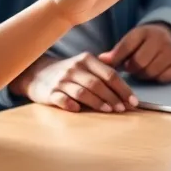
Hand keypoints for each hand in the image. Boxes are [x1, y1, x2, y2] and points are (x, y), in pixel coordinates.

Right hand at [11, 53, 137, 112]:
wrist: (37, 73)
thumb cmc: (69, 73)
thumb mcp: (85, 66)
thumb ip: (104, 72)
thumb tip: (128, 91)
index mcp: (86, 59)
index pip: (109, 74)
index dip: (123, 89)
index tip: (133, 101)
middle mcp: (74, 68)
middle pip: (97, 84)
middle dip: (112, 97)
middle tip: (123, 109)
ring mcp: (61, 80)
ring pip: (82, 92)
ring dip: (97, 102)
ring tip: (108, 110)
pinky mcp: (50, 93)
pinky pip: (62, 100)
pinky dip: (71, 105)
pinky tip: (79, 110)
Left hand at [99, 23, 170, 82]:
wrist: (170, 37)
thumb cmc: (145, 42)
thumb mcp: (131, 40)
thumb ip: (117, 51)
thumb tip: (101, 60)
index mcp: (145, 31)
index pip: (126, 46)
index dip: (116, 58)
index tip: (108, 65)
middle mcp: (161, 39)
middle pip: (138, 63)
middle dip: (131, 68)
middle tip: (130, 67)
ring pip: (150, 73)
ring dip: (142, 74)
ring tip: (142, 68)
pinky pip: (162, 78)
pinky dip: (156, 78)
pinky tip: (154, 71)